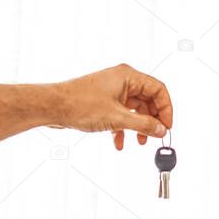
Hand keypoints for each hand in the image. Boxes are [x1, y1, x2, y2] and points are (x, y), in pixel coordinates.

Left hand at [56, 64, 172, 149]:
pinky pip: (121, 114)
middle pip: (148, 100)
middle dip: (152, 120)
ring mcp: (112, 91)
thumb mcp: (117, 118)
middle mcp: (122, 80)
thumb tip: (161, 130)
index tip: (166, 127)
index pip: (158, 90)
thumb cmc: (80, 105)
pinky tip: (118, 142)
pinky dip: (123, 128)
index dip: (166, 109)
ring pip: (134, 109)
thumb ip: (143, 125)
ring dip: (138, 127)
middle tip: (155, 136)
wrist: (52, 107)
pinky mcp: (103, 101)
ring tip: (139, 142)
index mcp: (128, 76)